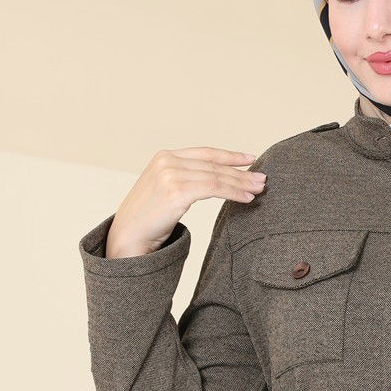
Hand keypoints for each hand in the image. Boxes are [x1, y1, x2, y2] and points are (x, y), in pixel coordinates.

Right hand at [105, 146, 266, 257]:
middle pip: (214, 165)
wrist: (127, 237)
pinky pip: (214, 189)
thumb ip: (183, 180)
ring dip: (241, 183)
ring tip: (259, 189)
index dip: (230, 155)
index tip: (251, 158)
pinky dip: (233, 192)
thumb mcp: (164, 190)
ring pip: (217, 176)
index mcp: (164, 157)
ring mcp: (171, 174)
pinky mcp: (176, 190)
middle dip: (241, 172)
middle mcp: (167, 161)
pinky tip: (246, 198)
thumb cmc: (148, 220)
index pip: (205, 153)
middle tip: (262, 178)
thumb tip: (213, 181)